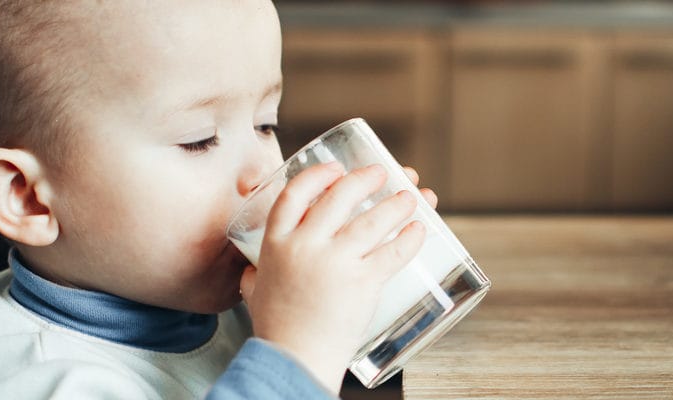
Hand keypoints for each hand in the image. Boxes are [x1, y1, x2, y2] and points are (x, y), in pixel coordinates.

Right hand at [238, 163, 435, 393]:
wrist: (295, 358)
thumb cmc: (277, 328)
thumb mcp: (256, 290)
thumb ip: (256, 274)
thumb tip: (254, 269)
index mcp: (276, 242)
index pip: (295, 194)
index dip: (318, 175)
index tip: (336, 168)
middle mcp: (306, 245)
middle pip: (339, 196)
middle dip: (365, 179)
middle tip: (381, 173)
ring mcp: (336, 261)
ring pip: (373, 221)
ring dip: (396, 204)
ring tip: (410, 198)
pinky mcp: (363, 281)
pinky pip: (393, 252)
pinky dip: (410, 238)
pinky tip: (419, 230)